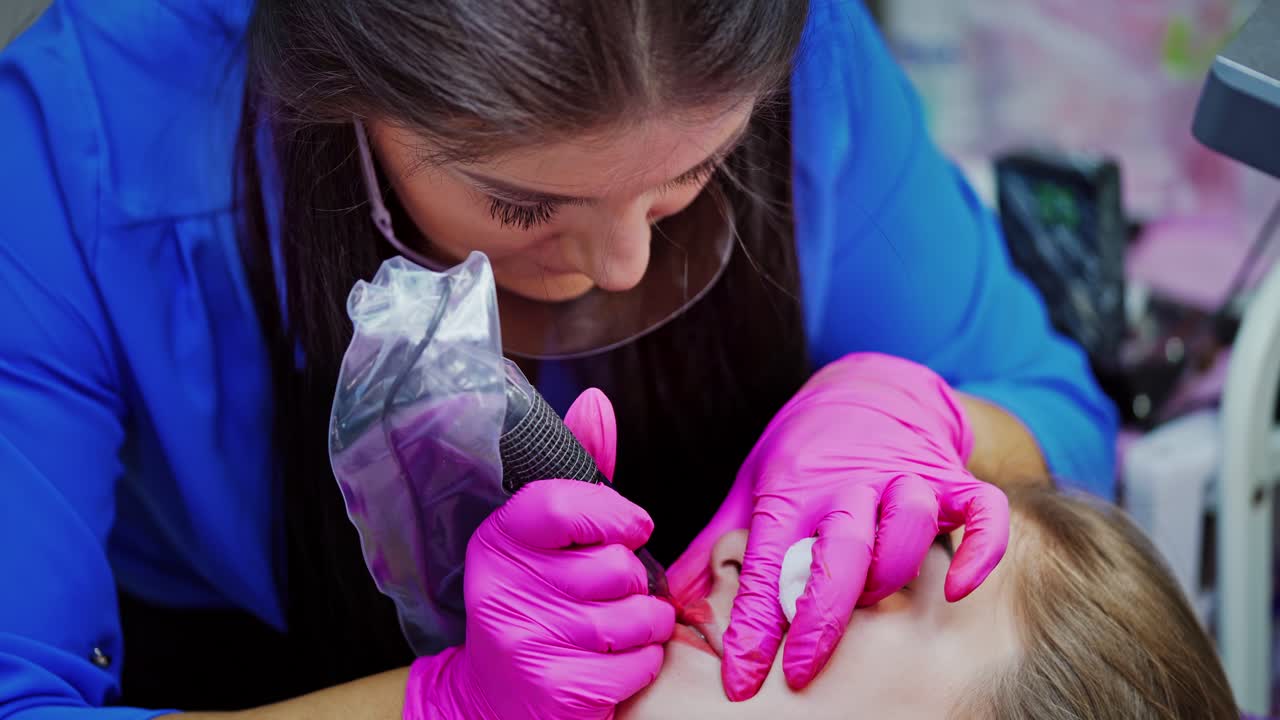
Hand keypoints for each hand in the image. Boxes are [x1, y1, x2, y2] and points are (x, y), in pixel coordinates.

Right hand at [405, 389, 674, 718]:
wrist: (494, 700)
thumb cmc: (535, 605)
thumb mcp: (543, 541)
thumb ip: (578, 478)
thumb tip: (595, 403)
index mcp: (498, 540)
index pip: (561, 504)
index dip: (613, 514)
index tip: (632, 528)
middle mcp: (503, 589)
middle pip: (615, 565)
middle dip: (632, 581)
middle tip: (609, 592)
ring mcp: (527, 642)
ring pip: (637, 615)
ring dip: (645, 623)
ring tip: (617, 627)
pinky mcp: (557, 690)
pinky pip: (641, 662)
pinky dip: (642, 663)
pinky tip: (611, 662)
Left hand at [719, 353, 1009, 698]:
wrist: (867, 388)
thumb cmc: (804, 452)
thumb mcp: (750, 485)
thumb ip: (716, 544)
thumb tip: (675, 600)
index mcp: (790, 489)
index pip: (765, 564)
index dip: (751, 627)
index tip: (740, 679)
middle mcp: (849, 482)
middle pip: (838, 550)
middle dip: (818, 616)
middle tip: (800, 671)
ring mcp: (904, 477)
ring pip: (906, 527)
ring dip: (890, 575)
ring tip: (869, 602)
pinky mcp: (950, 478)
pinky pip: (982, 512)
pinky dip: (979, 552)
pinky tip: (957, 589)